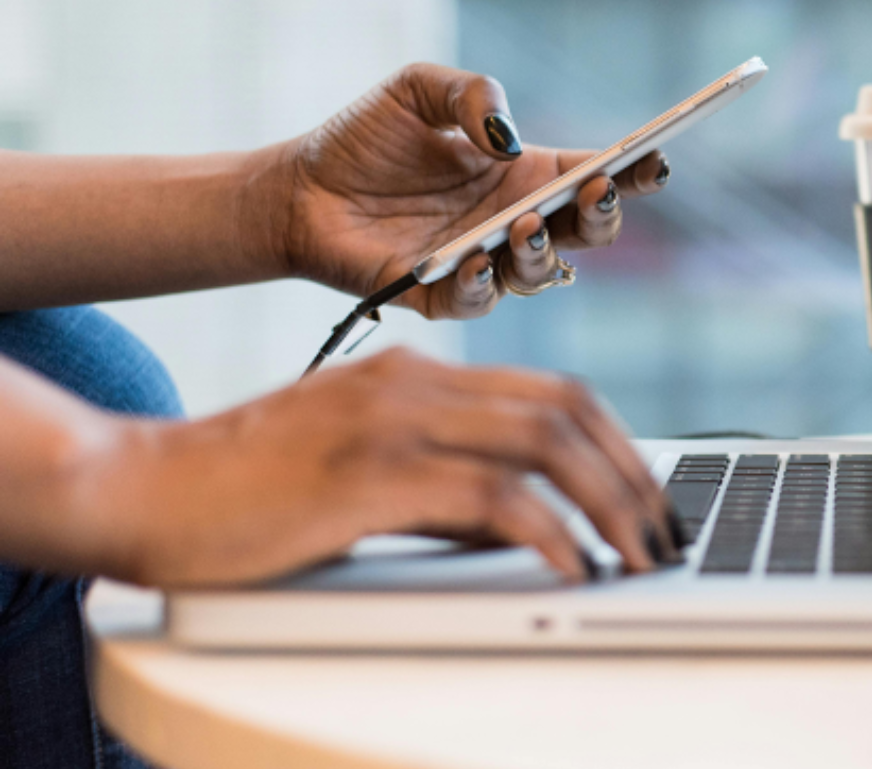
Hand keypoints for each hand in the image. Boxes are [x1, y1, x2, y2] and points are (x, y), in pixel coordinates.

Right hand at [69, 348, 678, 586]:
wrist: (139, 488)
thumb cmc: (244, 492)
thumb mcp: (362, 472)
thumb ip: (443, 486)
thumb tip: (524, 526)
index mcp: (417, 373)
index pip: (553, 391)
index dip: (618, 442)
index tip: (650, 496)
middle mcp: (415, 382)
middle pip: (567, 409)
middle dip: (633, 474)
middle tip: (664, 532)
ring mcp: (393, 421)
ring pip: (545, 443)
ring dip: (609, 503)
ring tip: (638, 556)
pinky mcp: (370, 474)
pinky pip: (492, 497)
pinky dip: (549, 533)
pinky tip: (572, 567)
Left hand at [276, 63, 670, 317]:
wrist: (296, 189)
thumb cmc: (363, 139)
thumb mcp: (418, 89)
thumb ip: (471, 94)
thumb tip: (507, 138)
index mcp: (525, 174)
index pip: (597, 175)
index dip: (633, 171)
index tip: (654, 158)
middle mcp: (515, 222)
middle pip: (588, 232)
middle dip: (604, 215)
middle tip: (596, 190)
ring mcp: (483, 262)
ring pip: (542, 273)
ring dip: (543, 251)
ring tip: (525, 224)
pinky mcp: (440, 295)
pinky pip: (478, 301)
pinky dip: (483, 284)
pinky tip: (474, 259)